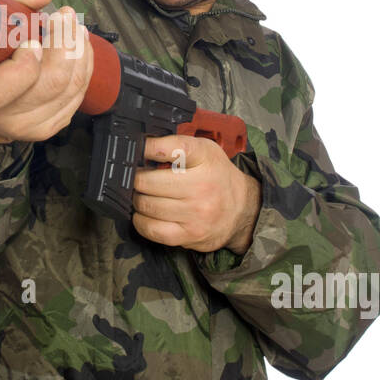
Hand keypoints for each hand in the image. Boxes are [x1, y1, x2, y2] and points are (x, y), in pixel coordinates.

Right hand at [0, 0, 93, 143]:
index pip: (1, 88)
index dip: (25, 63)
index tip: (33, 38)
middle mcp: (2, 115)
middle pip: (50, 84)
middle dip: (65, 44)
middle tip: (64, 17)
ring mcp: (28, 125)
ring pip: (70, 89)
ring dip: (79, 51)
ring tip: (73, 26)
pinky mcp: (49, 125)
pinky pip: (78, 96)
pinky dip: (84, 66)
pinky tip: (78, 46)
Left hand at [131, 135, 260, 254]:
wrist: (243, 209)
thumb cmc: (217, 177)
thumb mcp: (204, 150)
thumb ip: (176, 145)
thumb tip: (141, 146)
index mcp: (205, 158)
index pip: (171, 148)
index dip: (147, 148)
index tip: (138, 150)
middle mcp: (202, 186)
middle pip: (147, 181)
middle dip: (137, 178)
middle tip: (138, 177)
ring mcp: (196, 213)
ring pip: (146, 205)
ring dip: (138, 199)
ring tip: (144, 195)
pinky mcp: (189, 234)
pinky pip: (152, 229)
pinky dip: (141, 221)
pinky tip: (145, 214)